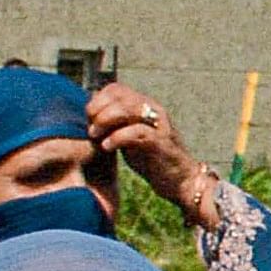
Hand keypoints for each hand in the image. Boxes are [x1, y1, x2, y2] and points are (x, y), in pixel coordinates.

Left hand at [87, 81, 218, 224]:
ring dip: (105, 121)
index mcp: (146, 106)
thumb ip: (115, 124)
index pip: (116, 89)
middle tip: (91, 129)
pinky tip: (107, 147)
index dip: (97, 100)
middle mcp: (154, 110)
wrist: (182, 181)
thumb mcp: (130, 137)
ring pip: (127, 109)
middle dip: (98, 110)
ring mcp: (159, 125)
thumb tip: (91, 114)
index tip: (88, 119)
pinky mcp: (161, 142)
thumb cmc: (153, 160)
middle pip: (119, 95)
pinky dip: (116, 138)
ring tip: (95, 136)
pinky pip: (136, 132)